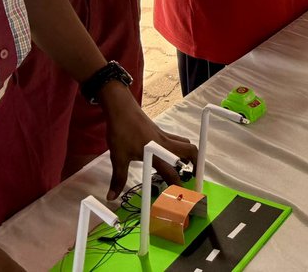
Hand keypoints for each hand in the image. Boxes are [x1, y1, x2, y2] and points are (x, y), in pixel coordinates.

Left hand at [99, 83, 197, 199]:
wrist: (122, 110)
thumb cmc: (121, 133)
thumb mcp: (118, 158)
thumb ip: (118, 179)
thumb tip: (111, 197)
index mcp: (155, 153)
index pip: (171, 172)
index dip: (177, 184)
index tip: (180, 193)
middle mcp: (164, 144)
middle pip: (190, 150)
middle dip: (196, 162)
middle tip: (192, 175)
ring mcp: (164, 136)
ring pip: (185, 143)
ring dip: (189, 154)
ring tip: (185, 166)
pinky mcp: (161, 131)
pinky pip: (177, 139)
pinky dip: (180, 147)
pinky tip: (171, 153)